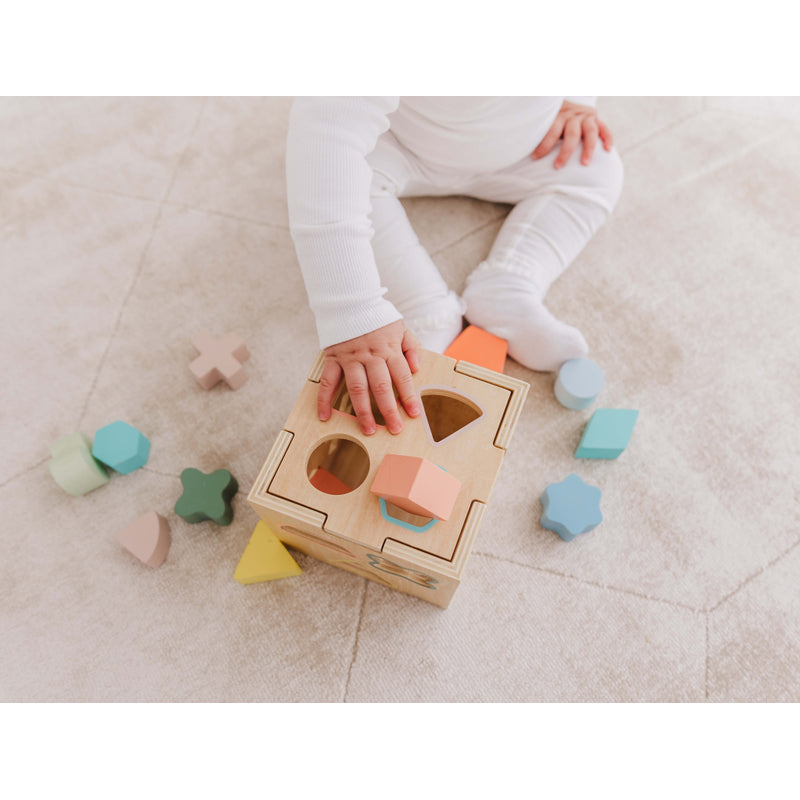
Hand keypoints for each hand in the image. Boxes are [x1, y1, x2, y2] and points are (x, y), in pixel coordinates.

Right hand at [318, 320, 421, 435]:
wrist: (350, 299)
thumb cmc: (377, 317)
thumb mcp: (401, 327)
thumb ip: (411, 347)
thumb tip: (416, 368)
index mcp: (389, 349)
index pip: (402, 376)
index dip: (409, 396)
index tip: (414, 414)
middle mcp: (370, 355)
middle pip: (381, 387)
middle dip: (388, 410)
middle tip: (394, 429)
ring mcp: (350, 358)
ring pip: (357, 388)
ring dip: (362, 411)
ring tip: (368, 430)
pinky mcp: (333, 358)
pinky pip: (328, 381)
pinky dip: (324, 400)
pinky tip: (324, 416)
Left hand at [532, 100, 613, 168]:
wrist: (567, 100)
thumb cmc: (551, 117)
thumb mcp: (544, 118)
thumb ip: (537, 129)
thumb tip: (516, 144)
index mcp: (559, 114)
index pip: (552, 130)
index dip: (544, 144)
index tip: (535, 158)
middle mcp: (574, 114)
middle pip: (572, 134)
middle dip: (565, 152)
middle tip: (558, 167)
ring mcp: (587, 116)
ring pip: (591, 132)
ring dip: (589, 149)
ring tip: (585, 164)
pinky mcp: (597, 119)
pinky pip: (605, 129)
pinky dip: (608, 139)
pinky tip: (608, 150)